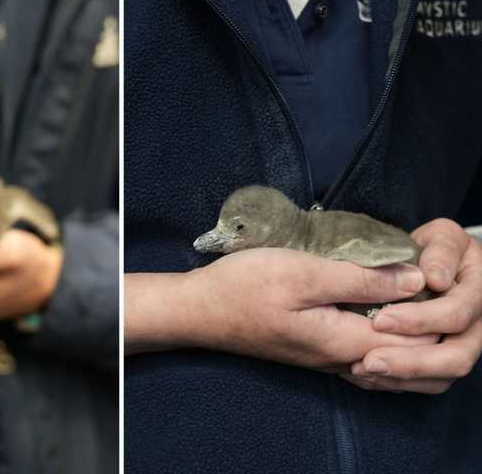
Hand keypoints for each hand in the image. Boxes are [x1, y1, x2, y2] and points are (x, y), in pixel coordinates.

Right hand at [125, 248, 436, 371]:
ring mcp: (325, 358)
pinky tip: (380, 308)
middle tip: (424, 280)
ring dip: (407, 331)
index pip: (416, 341)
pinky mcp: (313, 350)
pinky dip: (384, 334)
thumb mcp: (303, 273)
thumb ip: (360, 279)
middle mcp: (340, 359)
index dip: (433, 311)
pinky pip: (364, 351)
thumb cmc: (245, 287)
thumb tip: (414, 280)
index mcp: (343, 341)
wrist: (199, 310)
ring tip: (409, 292)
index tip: (429, 275)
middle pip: (405, 356)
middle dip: (427, 323)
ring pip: (386, 356)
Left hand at [341, 218, 481, 393]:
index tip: (380, 320)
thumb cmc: (438, 249)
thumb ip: (441, 251)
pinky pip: (423, 384)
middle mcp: (477, 328)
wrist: (438, 266)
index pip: (456, 315)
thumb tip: (434, 278)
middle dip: (411, 363)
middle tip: (368, 361)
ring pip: (439, 379)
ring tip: (360, 371)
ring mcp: (461, 348)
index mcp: (479, 293)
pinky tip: (361, 375)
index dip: (420, 321)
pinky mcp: (441, 363)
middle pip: (455, 358)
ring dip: (399, 379)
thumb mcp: (443, 237)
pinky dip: (393, 383)